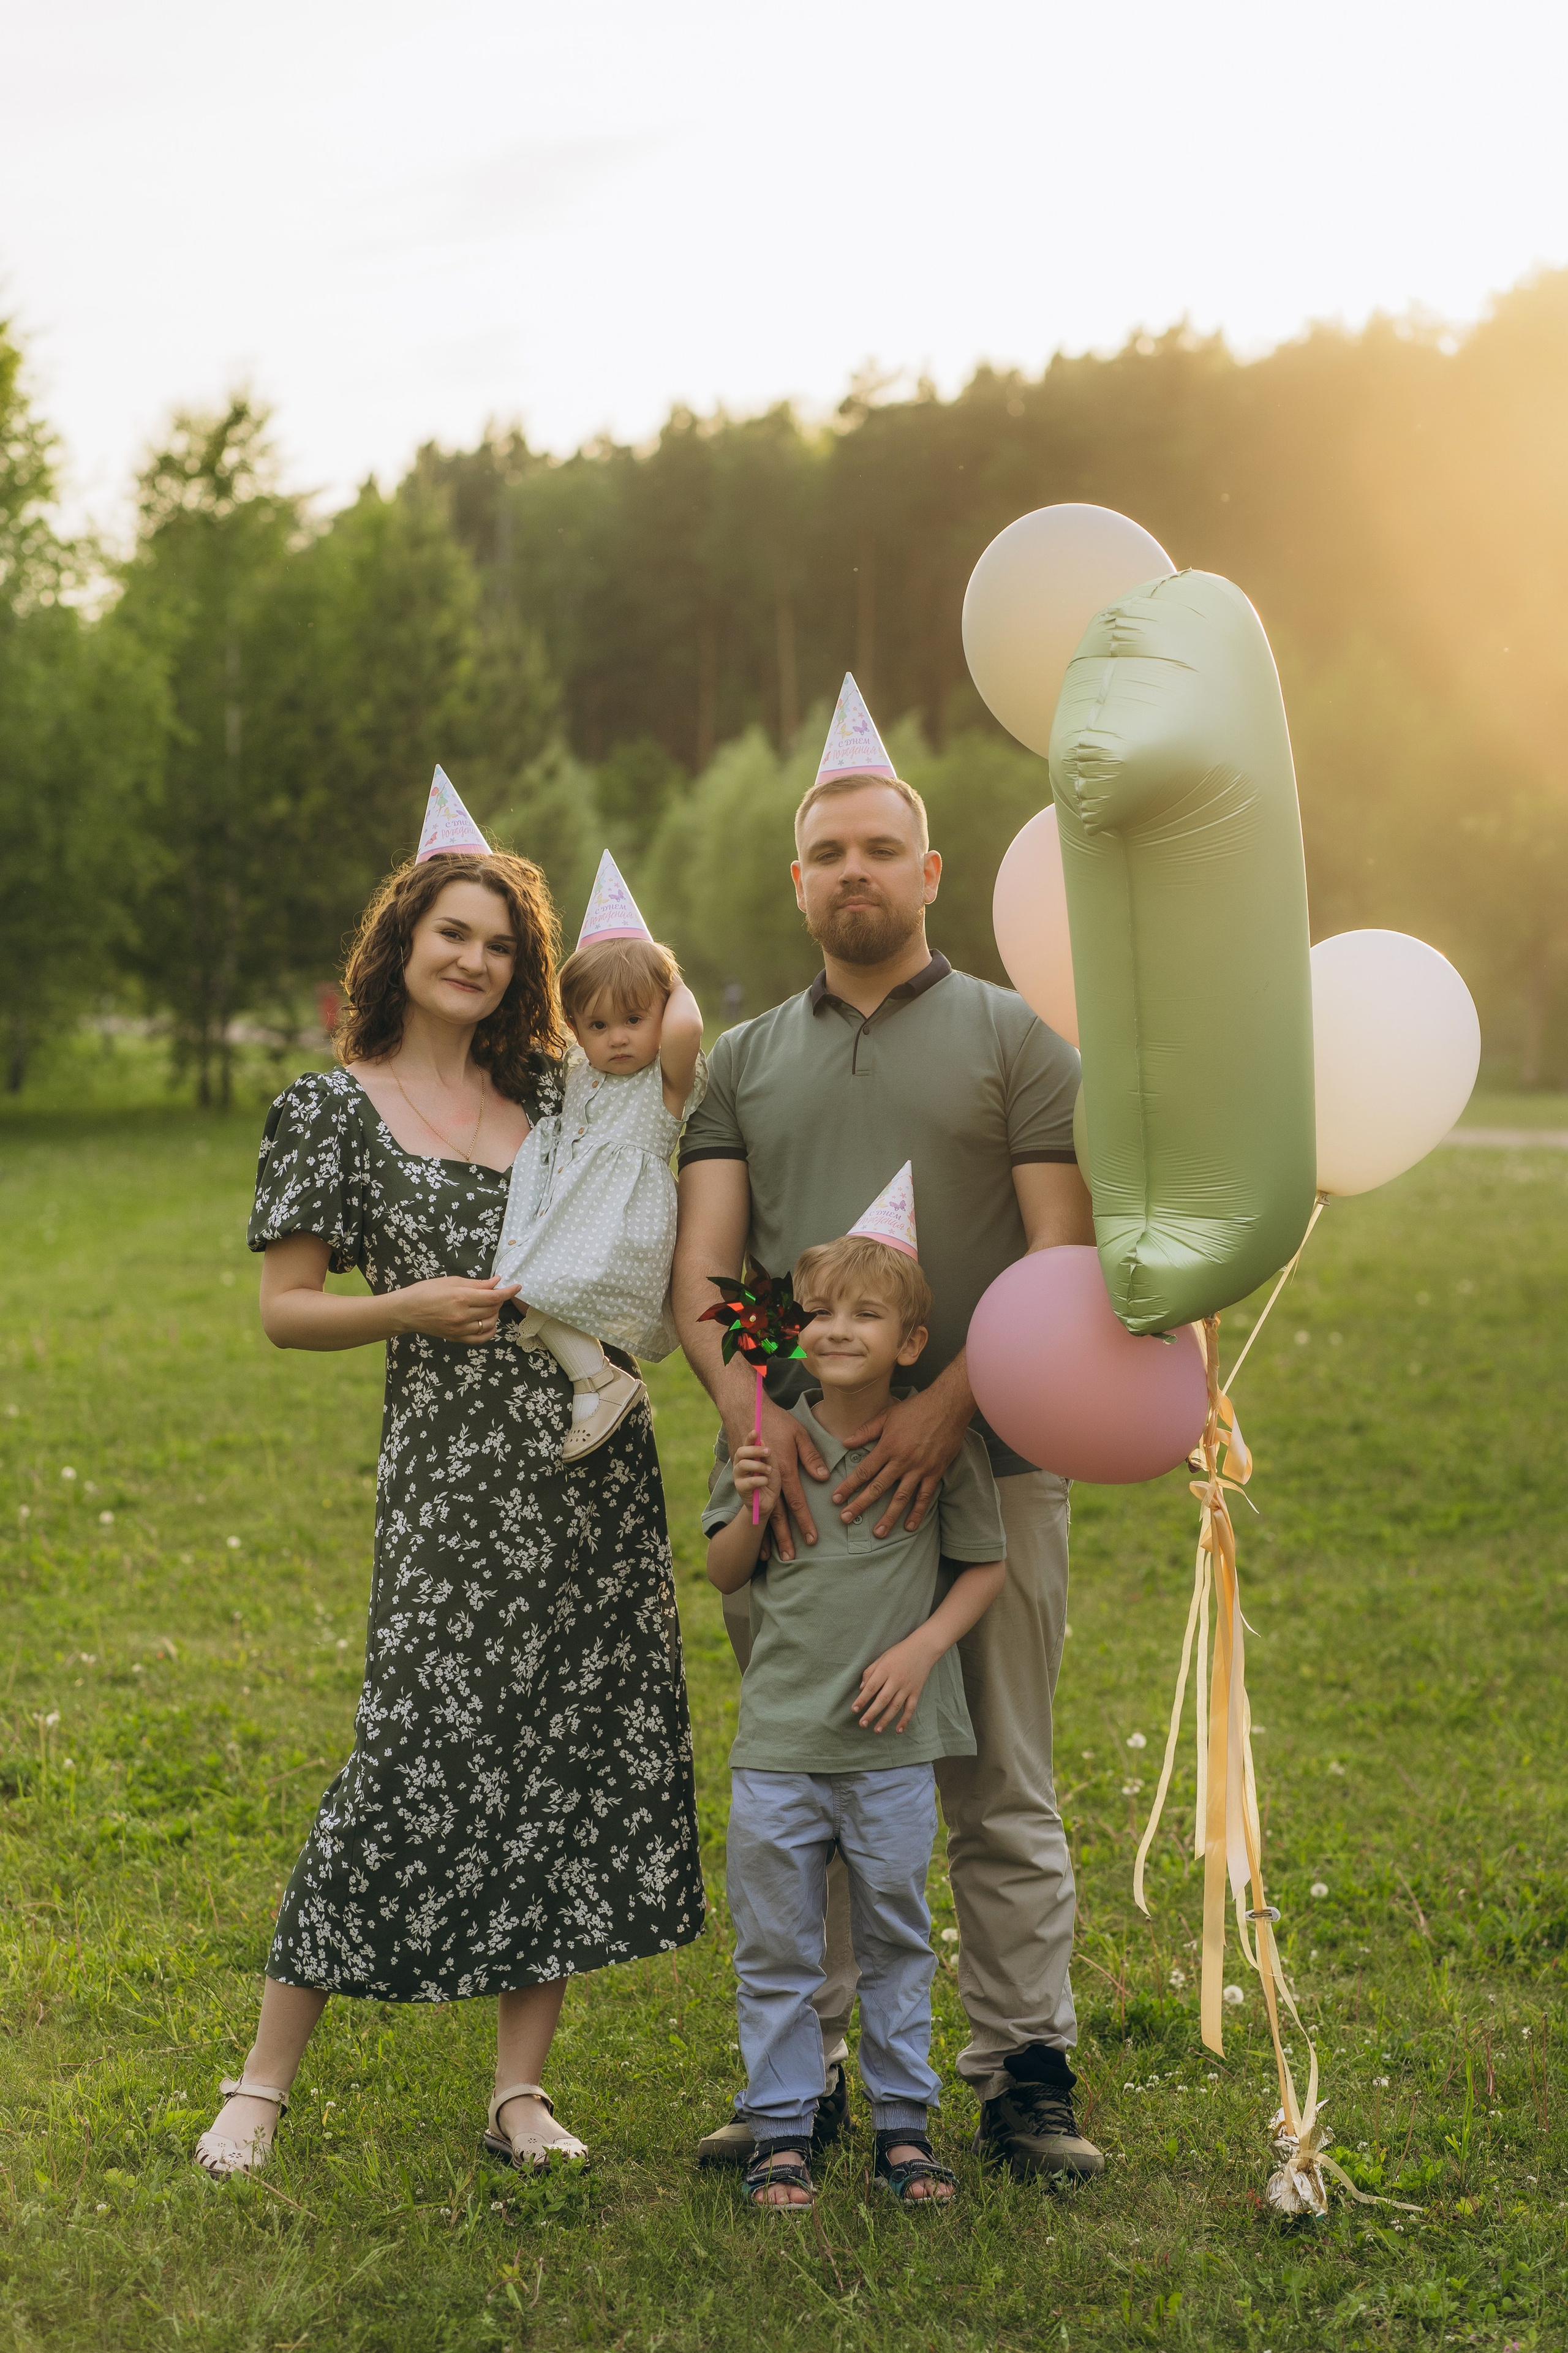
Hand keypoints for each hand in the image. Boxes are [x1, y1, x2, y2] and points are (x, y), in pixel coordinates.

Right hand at [391, 1277, 520, 1344]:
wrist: (407, 1311)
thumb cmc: (426, 1291)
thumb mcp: (451, 1281)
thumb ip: (476, 1283)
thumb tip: (496, 1282)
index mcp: (461, 1297)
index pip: (493, 1296)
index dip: (508, 1291)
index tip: (517, 1286)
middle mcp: (462, 1315)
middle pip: (492, 1309)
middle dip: (498, 1299)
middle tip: (494, 1292)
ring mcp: (459, 1329)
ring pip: (489, 1324)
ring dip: (494, 1314)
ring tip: (488, 1306)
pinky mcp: (456, 1338)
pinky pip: (480, 1338)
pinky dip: (489, 1330)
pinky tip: (488, 1322)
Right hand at [724, 1392, 829, 1561]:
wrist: (743, 1412)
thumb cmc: (776, 1421)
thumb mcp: (799, 1434)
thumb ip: (811, 1456)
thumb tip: (823, 1477)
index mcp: (785, 1471)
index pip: (797, 1502)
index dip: (804, 1522)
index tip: (811, 1539)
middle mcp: (769, 1480)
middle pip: (778, 1514)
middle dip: (785, 1537)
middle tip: (791, 1557)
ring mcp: (754, 1479)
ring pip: (762, 1513)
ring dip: (767, 1535)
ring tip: (771, 1556)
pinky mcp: (744, 1477)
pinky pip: (750, 1505)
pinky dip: (752, 1521)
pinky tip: (755, 1535)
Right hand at [731, 1443, 782, 1520]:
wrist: (768, 1502)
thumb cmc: (770, 1482)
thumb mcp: (773, 1466)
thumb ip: (768, 1456)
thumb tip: (762, 1441)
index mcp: (748, 1457)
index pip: (746, 1444)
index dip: (750, 1437)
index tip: (756, 1431)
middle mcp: (740, 1465)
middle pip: (741, 1452)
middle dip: (754, 1450)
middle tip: (768, 1451)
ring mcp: (738, 1476)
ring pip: (743, 1465)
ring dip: (759, 1466)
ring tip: (769, 1471)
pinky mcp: (740, 1489)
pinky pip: (749, 1481)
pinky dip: (760, 1480)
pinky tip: (766, 1482)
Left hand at [833, 1377, 973, 1537]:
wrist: (948, 1406)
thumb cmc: (916, 1408)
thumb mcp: (887, 1415)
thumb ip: (866, 1431)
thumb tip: (845, 1443)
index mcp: (887, 1446)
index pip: (864, 1471)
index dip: (849, 1486)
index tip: (836, 1499)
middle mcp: (902, 1461)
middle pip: (877, 1488)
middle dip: (860, 1505)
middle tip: (846, 1519)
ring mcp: (920, 1469)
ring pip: (901, 1498)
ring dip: (888, 1517)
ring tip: (878, 1533)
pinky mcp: (935, 1472)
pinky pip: (925, 1497)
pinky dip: (917, 1512)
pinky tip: (909, 1526)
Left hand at [855, 1634, 934, 1733]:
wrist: (923, 1648)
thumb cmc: (899, 1652)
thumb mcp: (882, 1657)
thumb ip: (870, 1671)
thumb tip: (862, 1688)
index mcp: (885, 1670)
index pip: (871, 1687)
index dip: (862, 1699)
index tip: (854, 1710)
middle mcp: (896, 1680)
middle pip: (882, 1700)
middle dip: (871, 1713)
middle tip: (862, 1724)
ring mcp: (907, 1687)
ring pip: (895, 1707)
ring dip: (885, 1720)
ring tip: (876, 1730)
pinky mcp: (916, 1692)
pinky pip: (910, 1708)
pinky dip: (905, 1720)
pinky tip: (898, 1730)